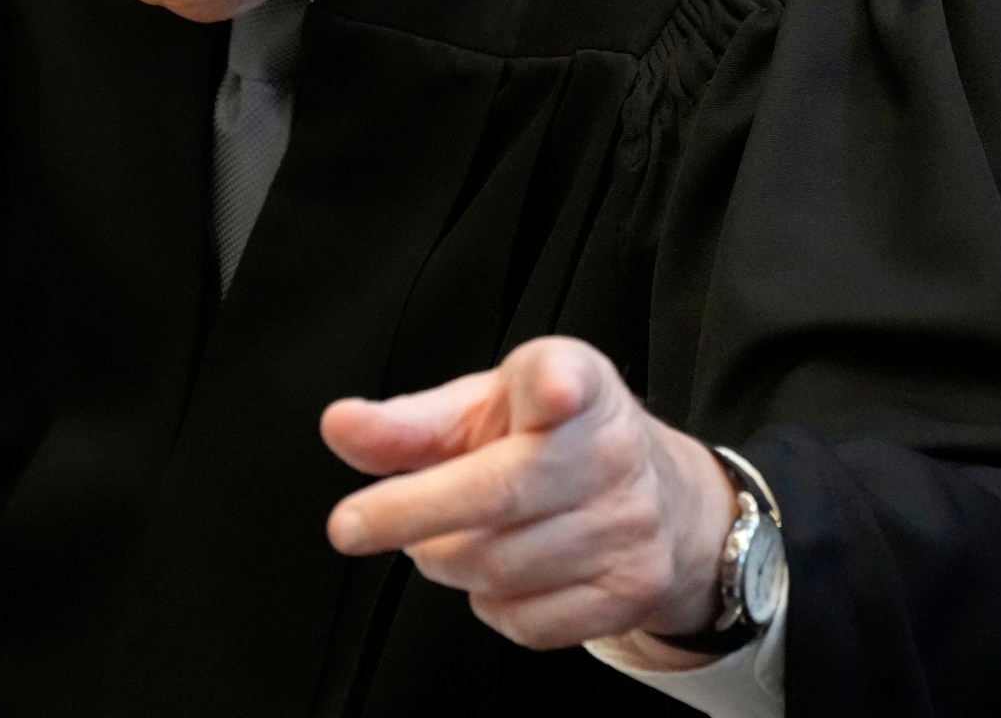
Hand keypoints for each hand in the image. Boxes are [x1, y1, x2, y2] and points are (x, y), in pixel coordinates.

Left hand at [320, 336, 735, 662]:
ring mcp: (631, 526)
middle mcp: (613, 452)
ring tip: (448, 536)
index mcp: (573, 383)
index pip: (568, 379)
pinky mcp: (633, 591)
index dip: (558, 386)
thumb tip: (339, 426)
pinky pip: (528, 621)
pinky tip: (499, 573)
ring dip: (445, 561)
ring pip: (500, 567)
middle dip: (408, 516)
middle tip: (356, 524)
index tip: (553, 392)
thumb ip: (406, 424)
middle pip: (499, 494)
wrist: (662, 500)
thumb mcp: (479, 412)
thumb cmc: (549, 443)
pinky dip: (489, 605)